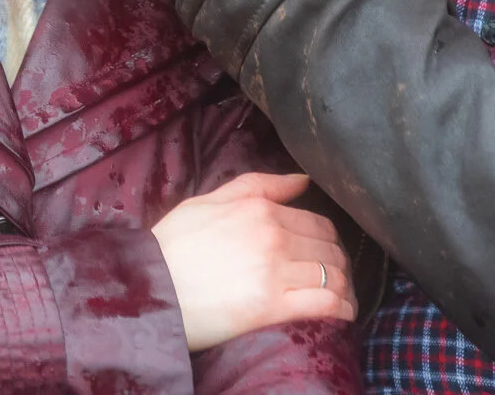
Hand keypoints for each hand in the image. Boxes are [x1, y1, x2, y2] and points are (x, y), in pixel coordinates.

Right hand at [150, 172, 355, 350]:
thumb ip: (259, 186)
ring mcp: (274, 271)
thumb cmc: (172, 246)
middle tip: (339, 278)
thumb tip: (303, 179)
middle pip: (330, 248)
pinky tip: (343, 314)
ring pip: (333, 274)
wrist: (148, 288)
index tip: (329, 255)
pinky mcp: (270, 306)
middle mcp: (273, 235)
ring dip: (345, 288)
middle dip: (341, 264)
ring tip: (344, 299)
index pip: (317, 223)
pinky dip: (342, 309)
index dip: (329, 241)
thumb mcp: (209, 201)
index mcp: (260, 209)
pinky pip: (324, 303)